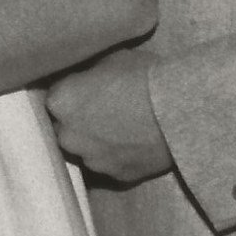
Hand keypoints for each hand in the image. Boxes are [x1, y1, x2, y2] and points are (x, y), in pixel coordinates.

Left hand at [47, 50, 173, 182]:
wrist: (180, 110)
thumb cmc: (142, 77)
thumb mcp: (108, 58)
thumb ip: (87, 71)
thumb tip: (83, 74)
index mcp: (59, 102)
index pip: (55, 97)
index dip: (71, 92)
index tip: (86, 90)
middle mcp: (67, 136)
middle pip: (66, 127)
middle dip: (79, 120)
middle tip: (103, 109)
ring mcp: (92, 160)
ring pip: (86, 149)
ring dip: (96, 141)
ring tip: (121, 129)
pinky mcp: (117, 176)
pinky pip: (111, 164)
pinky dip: (119, 156)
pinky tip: (134, 143)